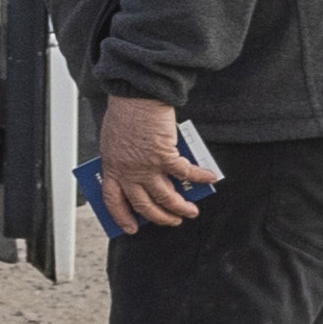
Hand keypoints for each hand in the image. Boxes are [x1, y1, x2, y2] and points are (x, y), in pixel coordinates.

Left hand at [92, 93, 213, 233]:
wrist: (135, 96)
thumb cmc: (125, 113)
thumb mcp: (114, 141)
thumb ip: (125, 160)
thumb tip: (142, 173)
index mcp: (112, 166)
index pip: (113, 199)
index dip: (122, 215)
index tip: (130, 227)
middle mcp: (128, 171)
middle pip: (143, 204)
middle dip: (159, 217)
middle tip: (172, 221)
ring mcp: (146, 166)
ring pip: (165, 196)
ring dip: (180, 208)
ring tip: (191, 212)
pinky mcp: (165, 155)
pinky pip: (186, 173)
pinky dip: (200, 176)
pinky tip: (210, 178)